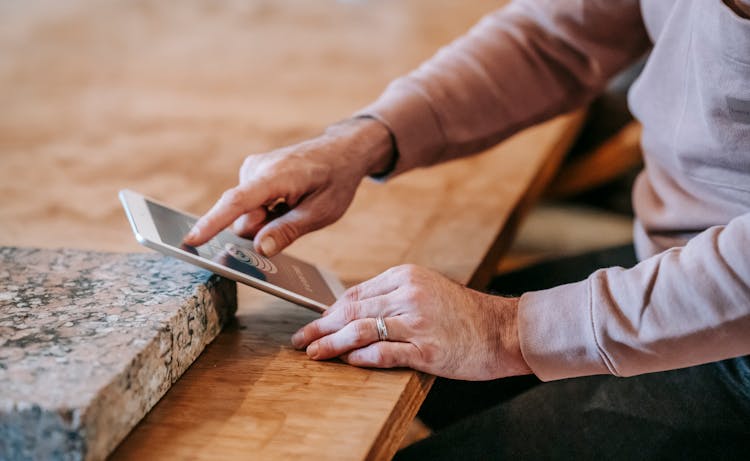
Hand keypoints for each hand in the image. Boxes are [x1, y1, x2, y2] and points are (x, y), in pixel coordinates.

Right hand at [183, 117, 393, 255]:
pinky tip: (288, 200)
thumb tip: (260, 249)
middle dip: (262, 229)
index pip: (237, 203)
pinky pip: (250, 205)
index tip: (190, 241)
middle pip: (242, 218)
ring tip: (296, 204)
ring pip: (246, 214)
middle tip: (294, 216)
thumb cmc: (335, 181)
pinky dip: (267, 210)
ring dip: (268, 219)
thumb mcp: (321, 212)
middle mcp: (256, 168)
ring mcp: (252, 169)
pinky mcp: (252, 173)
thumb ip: (288, 231)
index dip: (212, 224)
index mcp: (275, 176)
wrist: (342, 152)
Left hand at [291, 264, 531, 380]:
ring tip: (315, 353)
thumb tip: (350, 311)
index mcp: (405, 276)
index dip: (328, 311)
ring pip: (362, 330)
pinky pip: (384, 353)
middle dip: (321, 326)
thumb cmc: (462, 313)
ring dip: (333, 343)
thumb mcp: (425, 290)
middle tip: (300, 339)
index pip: (355, 294)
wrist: (502, 330)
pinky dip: (362, 357)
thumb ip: (391, 296)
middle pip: (352, 311)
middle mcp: (409, 294)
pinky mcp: (426, 350)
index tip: (312, 322)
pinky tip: (348, 361)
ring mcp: (417, 322)